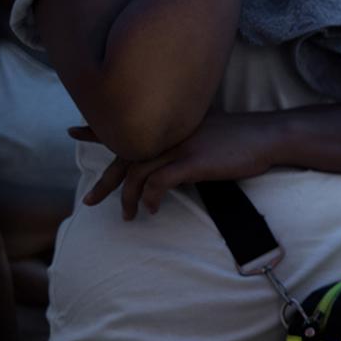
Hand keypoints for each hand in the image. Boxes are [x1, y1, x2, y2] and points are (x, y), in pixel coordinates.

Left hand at [74, 111, 279, 219]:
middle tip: (89, 200)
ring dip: (127, 197)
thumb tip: (173, 161)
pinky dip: (149, 197)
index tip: (72, 130)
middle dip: (105, 180)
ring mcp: (180, 145)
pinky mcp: (193, 161)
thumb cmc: (243, 137)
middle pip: (125, 154)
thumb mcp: (207, 131)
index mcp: (170, 124)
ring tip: (127, 216)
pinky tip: (149, 209)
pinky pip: (159, 182)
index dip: (98, 129)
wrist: (268, 135)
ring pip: (137, 172)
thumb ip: (185, 141)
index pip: (127, 125)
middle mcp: (169, 131)